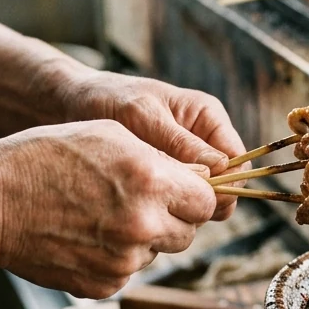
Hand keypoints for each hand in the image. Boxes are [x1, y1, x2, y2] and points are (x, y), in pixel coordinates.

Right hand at [0, 120, 217, 298]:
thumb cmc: (47, 157)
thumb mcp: (111, 135)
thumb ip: (162, 158)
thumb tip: (199, 178)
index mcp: (151, 182)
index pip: (207, 200)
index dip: (195, 194)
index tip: (181, 189)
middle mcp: (144, 225)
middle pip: (188, 231)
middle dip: (173, 216)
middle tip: (139, 201)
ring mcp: (124, 261)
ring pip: (157, 252)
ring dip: (144, 237)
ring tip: (103, 214)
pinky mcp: (104, 285)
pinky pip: (129, 272)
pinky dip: (116, 258)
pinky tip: (86, 235)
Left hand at [63, 73, 245, 219]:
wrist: (71, 105)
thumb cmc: (108, 100)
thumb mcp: (143, 117)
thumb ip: (180, 143)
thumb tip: (220, 169)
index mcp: (208, 118)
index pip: (237, 160)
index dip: (228, 184)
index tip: (198, 199)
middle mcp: (204, 141)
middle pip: (226, 184)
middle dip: (205, 199)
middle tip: (170, 206)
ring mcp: (186, 162)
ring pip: (203, 197)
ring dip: (184, 206)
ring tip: (153, 206)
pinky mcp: (167, 178)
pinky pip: (180, 200)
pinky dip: (168, 208)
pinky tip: (145, 207)